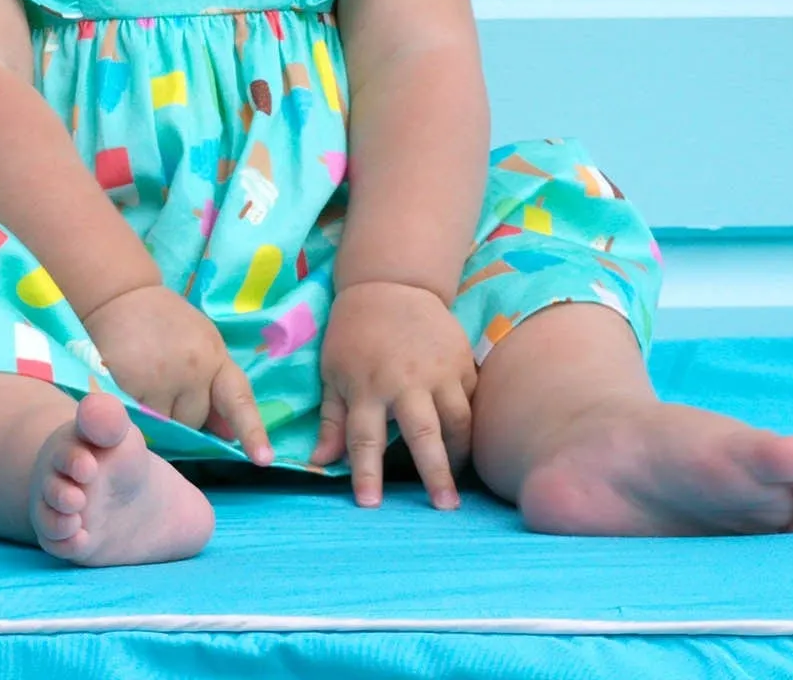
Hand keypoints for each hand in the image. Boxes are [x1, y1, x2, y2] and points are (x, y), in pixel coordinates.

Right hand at [81, 283, 272, 463]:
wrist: (121, 295)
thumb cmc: (164, 322)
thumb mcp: (199, 345)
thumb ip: (214, 385)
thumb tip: (229, 434)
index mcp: (215, 356)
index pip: (238, 399)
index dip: (252, 431)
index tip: (263, 458)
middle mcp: (194, 368)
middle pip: (195, 422)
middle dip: (182, 413)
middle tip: (165, 381)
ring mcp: (162, 377)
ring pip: (166, 426)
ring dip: (158, 415)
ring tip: (145, 382)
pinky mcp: (132, 385)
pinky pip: (140, 419)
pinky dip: (136, 412)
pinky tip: (130, 385)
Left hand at [313, 280, 475, 508]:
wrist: (390, 284)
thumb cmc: (354, 333)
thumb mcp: (332, 371)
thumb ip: (332, 419)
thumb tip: (319, 462)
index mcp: (366, 385)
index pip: (364, 438)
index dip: (366, 474)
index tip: (370, 506)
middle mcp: (404, 380)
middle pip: (423, 433)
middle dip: (435, 473)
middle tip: (446, 507)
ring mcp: (438, 369)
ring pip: (459, 420)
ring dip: (461, 453)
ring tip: (458, 477)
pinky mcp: (462, 360)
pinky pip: (472, 399)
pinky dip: (471, 422)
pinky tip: (467, 440)